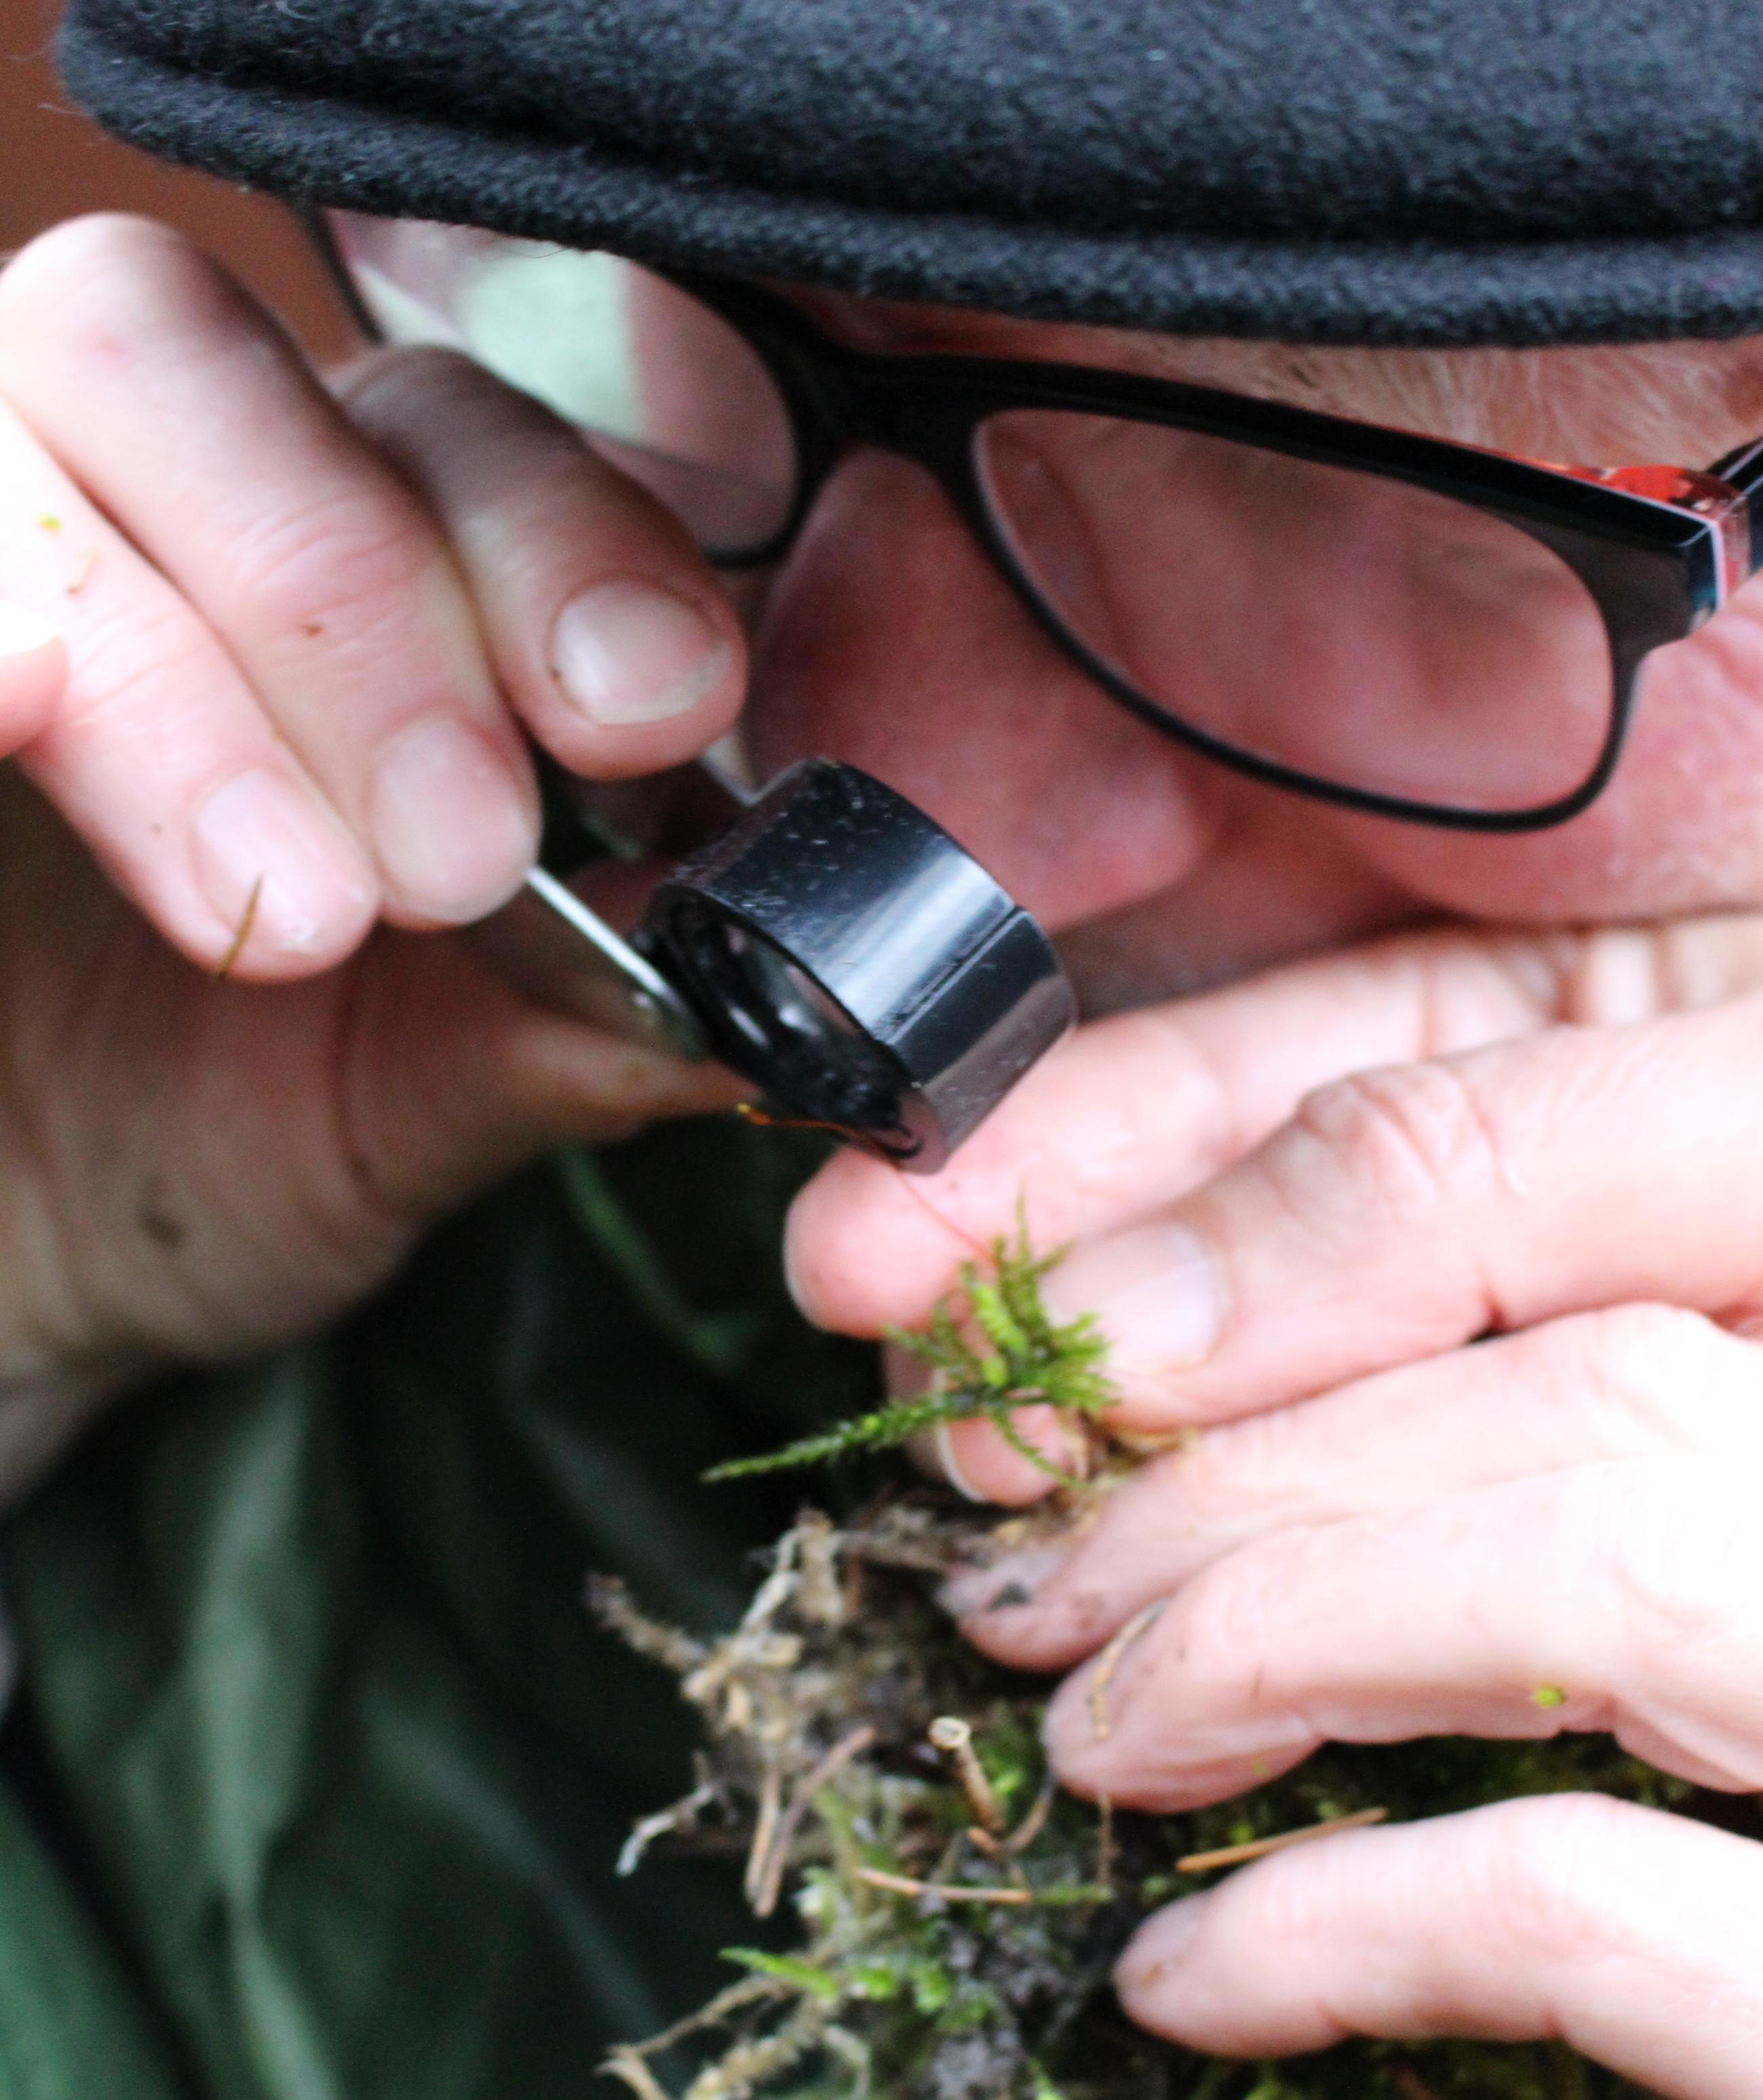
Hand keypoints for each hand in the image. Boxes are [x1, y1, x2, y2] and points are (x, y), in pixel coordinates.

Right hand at [0, 215, 743, 1400]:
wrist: (13, 1217)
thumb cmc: (236, 1115)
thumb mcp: (434, 1093)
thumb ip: (592, 1018)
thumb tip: (809, 988)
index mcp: (354, 539)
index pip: (460, 432)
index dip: (564, 540)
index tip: (648, 710)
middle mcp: (150, 470)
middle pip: (215, 346)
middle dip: (354, 593)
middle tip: (454, 855)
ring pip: (50, 378)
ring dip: (162, 649)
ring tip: (283, 910)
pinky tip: (10, 706)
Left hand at [790, 911, 1762, 2099]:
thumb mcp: (1705, 1749)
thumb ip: (1537, 1583)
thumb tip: (1191, 1518)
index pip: (1616, 1268)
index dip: (1299, 1282)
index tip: (1060, 1376)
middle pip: (1593, 1387)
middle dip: (1239, 1465)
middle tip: (1022, 1577)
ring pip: (1610, 1554)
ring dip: (1268, 1626)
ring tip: (1080, 1738)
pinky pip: (1585, 1899)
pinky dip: (1338, 1919)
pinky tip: (1191, 1979)